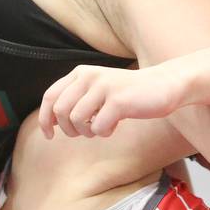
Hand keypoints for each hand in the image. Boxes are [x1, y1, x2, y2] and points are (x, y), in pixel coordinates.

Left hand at [39, 63, 183, 138]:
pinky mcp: (118, 100)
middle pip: (60, 111)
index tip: (50, 135)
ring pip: (77, 120)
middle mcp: (88, 76)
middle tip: (85, 132)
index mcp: (80, 73)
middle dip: (69, 129)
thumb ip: (76, 100)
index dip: (45, 119)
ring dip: (87, 132)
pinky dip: (104, 132)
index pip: (49, 97)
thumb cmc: (128, 94)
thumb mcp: (97, 91)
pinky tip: (115, 126)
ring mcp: (103, 87)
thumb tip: (52, 121)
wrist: (164, 85)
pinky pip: (98, 127)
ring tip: (101, 127)